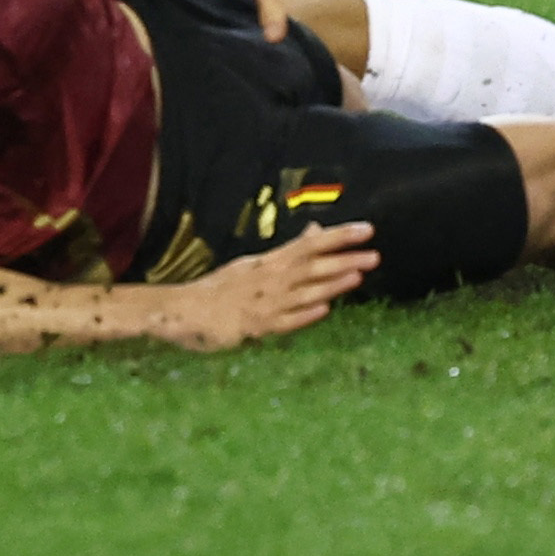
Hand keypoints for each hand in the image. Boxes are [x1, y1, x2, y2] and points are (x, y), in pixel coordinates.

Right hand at [156, 224, 375, 349]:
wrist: (179, 310)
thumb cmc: (218, 289)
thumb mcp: (253, 264)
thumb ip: (287, 252)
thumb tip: (315, 231)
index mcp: (268, 262)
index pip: (310, 244)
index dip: (339, 236)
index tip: (367, 228)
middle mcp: (268, 278)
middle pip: (312, 265)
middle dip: (344, 258)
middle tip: (375, 253)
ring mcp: (262, 302)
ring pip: (303, 290)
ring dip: (331, 283)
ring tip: (359, 276)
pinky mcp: (253, 327)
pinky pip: (282, 321)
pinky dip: (303, 314)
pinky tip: (323, 309)